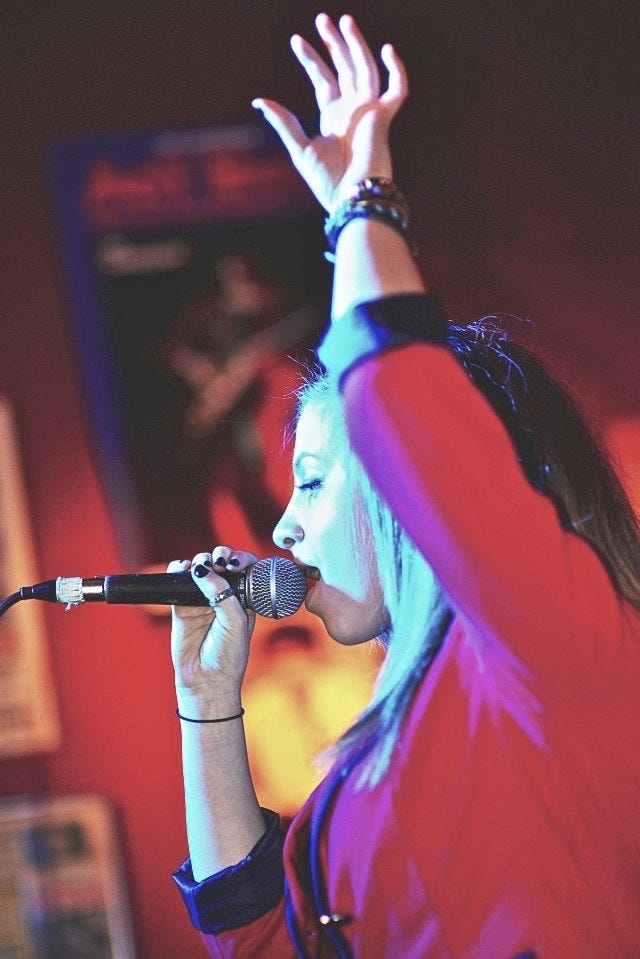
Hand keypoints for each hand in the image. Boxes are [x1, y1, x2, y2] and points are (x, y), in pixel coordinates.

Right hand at [169, 547, 256, 704]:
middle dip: (222, 555)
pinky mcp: (181, 606)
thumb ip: (223, 594)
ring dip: (202, 560)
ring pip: (201, 568)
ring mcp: (202, 600)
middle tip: (220, 561)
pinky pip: (178, 580)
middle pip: (222, 564)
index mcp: (245, 599)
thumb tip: (203, 571)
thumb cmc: (228, 656)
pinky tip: (183, 570)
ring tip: (202, 566)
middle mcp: (224, 596)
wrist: (206, 680)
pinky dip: (178, 570)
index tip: (235, 562)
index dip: (241, 559)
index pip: (246, 569)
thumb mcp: (235, 623)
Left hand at [252, 13, 407, 212]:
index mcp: (332, 117)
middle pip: (344, 68)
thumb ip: (283, 122)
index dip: (310, 59)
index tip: (296, 40)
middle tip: (322, 19)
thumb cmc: (327, 181)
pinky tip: (386, 49)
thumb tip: (259, 100)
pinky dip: (396, 71)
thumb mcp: (299, 148)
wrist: (350, 196)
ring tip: (344, 21)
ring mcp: (368, 112)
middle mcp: (351, 110)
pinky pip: (397, 90)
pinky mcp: (383, 117)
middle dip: (333, 44)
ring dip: (356, 45)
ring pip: (365, 69)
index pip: (323, 80)